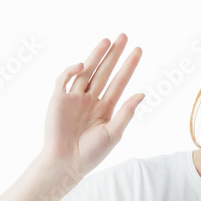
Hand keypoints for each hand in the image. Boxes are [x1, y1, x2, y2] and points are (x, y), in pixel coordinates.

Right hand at [40, 33, 143, 176]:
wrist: (66, 164)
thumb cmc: (91, 153)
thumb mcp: (114, 133)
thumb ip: (126, 112)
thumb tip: (142, 93)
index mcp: (106, 107)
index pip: (120, 81)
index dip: (129, 66)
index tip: (138, 50)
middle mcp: (91, 99)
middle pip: (105, 71)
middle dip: (114, 54)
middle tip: (124, 36)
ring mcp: (74, 98)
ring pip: (87, 71)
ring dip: (96, 56)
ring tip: (107, 41)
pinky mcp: (58, 100)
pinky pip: (64, 80)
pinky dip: (71, 70)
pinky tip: (82, 65)